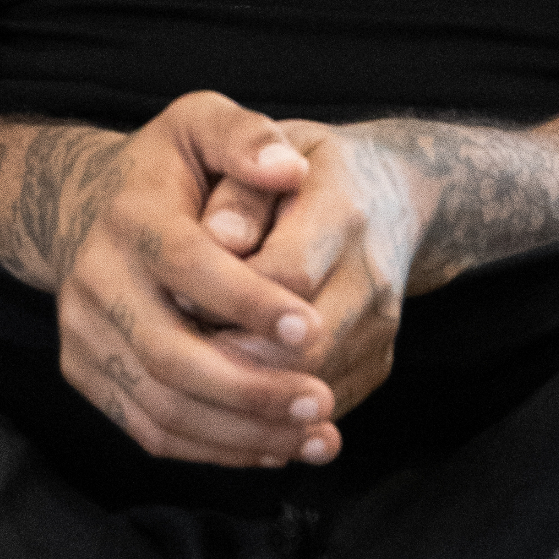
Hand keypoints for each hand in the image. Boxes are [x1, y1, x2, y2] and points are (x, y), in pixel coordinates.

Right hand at [54, 92, 347, 468]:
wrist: (88, 208)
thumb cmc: (168, 170)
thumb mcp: (201, 124)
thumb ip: (247, 136)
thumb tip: (289, 169)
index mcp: (127, 217)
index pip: (185, 264)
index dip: (248, 301)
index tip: (313, 328)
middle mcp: (93, 280)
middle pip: (167, 354)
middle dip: (249, 388)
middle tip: (322, 401)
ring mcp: (83, 334)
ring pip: (160, 407)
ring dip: (241, 434)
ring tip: (316, 438)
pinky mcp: (86, 374)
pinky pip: (149, 430)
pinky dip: (215, 450)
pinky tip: (274, 449)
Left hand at [200, 120, 421, 434]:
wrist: (388, 192)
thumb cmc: (309, 165)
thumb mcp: (272, 141)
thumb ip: (242, 183)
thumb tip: (215, 239)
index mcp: (343, 209)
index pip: (286, 274)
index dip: (226, 296)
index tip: (174, 296)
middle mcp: (372, 275)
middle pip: (303, 347)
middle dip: (230, 362)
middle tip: (169, 356)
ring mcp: (380, 327)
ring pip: (309, 387)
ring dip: (246, 398)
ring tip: (187, 384)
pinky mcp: (376, 363)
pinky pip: (321, 406)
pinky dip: (270, 417)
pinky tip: (222, 405)